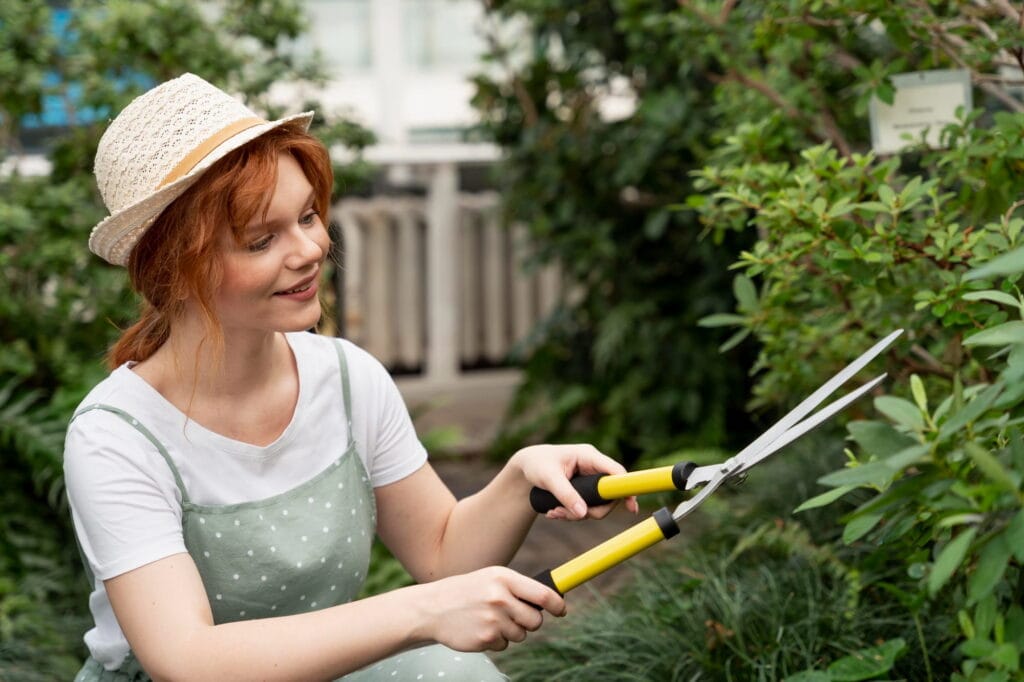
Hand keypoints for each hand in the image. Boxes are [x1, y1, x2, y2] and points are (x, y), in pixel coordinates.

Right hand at [412, 567, 564, 651]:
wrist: (432, 608)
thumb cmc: (467, 591)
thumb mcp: (491, 578)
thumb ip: (518, 588)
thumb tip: (550, 601)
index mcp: (503, 578)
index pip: (543, 594)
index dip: (557, 604)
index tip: (562, 610)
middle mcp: (500, 598)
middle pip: (535, 620)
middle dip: (529, 622)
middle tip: (514, 616)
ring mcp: (492, 619)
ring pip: (521, 635)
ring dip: (510, 631)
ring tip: (490, 619)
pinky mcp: (485, 638)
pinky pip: (505, 645)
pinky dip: (496, 640)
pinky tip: (480, 628)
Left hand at [512, 444, 639, 520]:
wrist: (526, 466)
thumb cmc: (536, 464)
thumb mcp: (548, 478)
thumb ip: (565, 495)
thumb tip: (583, 514)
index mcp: (588, 456)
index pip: (615, 472)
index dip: (625, 489)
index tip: (631, 507)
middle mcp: (593, 467)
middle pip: (607, 495)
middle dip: (589, 510)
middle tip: (567, 516)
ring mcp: (589, 479)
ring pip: (596, 505)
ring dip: (576, 514)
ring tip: (554, 513)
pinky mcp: (584, 489)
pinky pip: (586, 506)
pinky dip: (572, 513)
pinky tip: (554, 512)